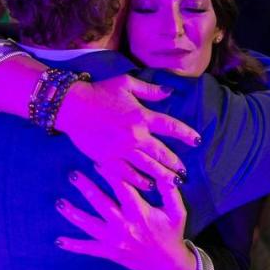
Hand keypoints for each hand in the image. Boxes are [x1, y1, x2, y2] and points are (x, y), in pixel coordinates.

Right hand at [56, 75, 200, 190]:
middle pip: (162, 153)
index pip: (171, 127)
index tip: (197, 141)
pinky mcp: (108, 160)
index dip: (186, 134)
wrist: (73, 106)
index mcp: (142, 117)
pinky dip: (139, 181)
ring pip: (148, 167)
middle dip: (175, 163)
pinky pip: (127, 174)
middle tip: (185, 172)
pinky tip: (149, 186)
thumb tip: (170, 91)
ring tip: (174, 183)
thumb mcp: (127, 83)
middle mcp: (135, 136)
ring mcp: (122, 150)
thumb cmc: (100, 91)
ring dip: (162, 175)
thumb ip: (150, 90)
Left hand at [57, 167, 196, 269]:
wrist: (166, 264)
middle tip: (72, 174)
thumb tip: (165, 173)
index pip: (122, 188)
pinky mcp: (109, 252)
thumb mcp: (177, 212)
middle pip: (100, 203)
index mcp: (140, 213)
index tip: (98, 161)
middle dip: (85, 188)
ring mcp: (114, 240)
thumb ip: (170, 192)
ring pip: (89, 225)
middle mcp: (124, 226)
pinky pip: (88, 249)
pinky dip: (74, 245)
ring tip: (59, 203)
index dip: (110, 173)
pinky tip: (59, 240)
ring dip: (73, 213)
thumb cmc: (171, 233)